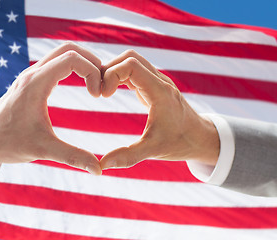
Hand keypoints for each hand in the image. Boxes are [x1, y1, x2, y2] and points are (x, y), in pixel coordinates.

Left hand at [0, 42, 101, 174]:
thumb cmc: (9, 142)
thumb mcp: (43, 150)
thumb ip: (72, 157)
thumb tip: (98, 169)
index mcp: (36, 83)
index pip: (72, 59)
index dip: (92, 72)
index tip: (97, 95)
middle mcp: (33, 73)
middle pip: (69, 49)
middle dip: (91, 62)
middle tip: (102, 84)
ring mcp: (32, 74)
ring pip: (63, 52)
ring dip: (83, 63)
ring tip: (95, 84)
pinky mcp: (32, 79)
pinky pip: (56, 61)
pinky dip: (73, 66)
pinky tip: (81, 84)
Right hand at [100, 50, 219, 169]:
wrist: (200, 138)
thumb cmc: (179, 143)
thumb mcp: (153, 151)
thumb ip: (127, 157)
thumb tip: (101, 165)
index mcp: (160, 92)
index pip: (131, 65)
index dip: (111, 75)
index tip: (103, 96)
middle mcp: (160, 81)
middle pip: (130, 57)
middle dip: (109, 69)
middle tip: (99, 92)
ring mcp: (158, 81)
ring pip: (132, 60)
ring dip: (114, 71)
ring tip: (103, 91)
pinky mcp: (155, 85)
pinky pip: (135, 70)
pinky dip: (120, 75)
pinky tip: (112, 91)